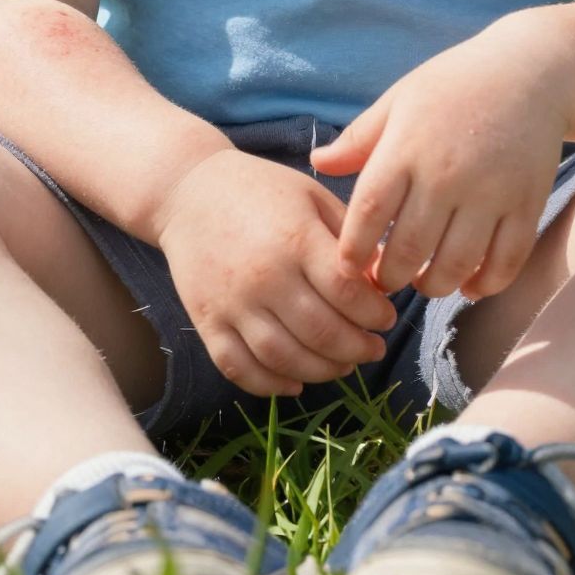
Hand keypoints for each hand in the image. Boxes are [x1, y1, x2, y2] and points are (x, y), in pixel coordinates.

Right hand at [156, 151, 397, 398]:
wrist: (187, 191)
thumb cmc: (260, 189)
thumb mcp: (312, 196)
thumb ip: (349, 237)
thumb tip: (383, 279)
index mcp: (295, 239)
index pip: (348, 292)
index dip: (376, 313)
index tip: (387, 318)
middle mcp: (264, 276)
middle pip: (322, 332)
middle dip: (358, 348)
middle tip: (373, 348)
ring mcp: (232, 303)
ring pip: (285, 358)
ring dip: (323, 372)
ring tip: (343, 365)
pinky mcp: (206, 321)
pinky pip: (239, 368)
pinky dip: (270, 385)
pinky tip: (295, 382)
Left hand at [310, 29, 567, 299]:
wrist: (530, 72)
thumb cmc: (454, 84)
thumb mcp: (399, 100)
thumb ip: (359, 139)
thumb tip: (317, 162)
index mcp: (406, 147)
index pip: (370, 213)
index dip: (353, 251)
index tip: (348, 268)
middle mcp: (447, 174)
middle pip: (409, 250)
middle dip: (391, 278)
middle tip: (386, 281)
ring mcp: (491, 192)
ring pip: (456, 265)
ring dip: (434, 286)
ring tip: (424, 282)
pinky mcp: (527, 204)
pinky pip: (505, 261)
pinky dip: (485, 285)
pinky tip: (469, 285)